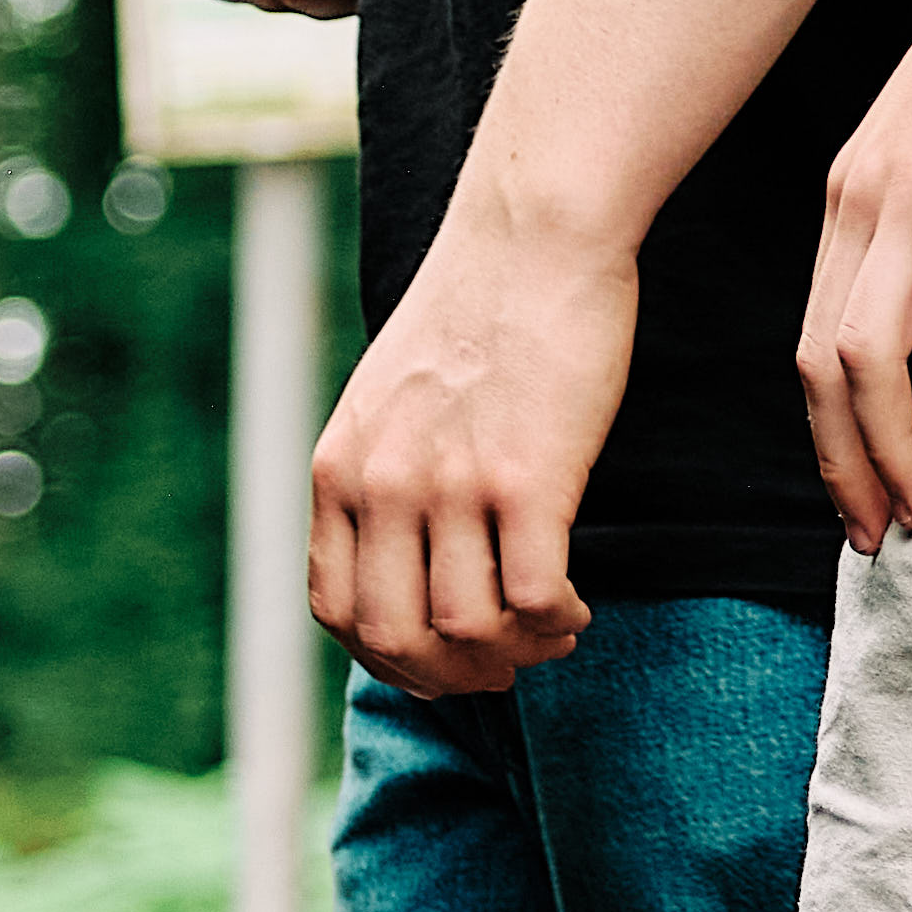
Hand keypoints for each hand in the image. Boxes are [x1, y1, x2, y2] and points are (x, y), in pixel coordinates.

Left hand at [312, 195, 637, 693]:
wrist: (532, 235)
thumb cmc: (476, 314)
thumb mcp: (388, 400)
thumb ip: (379, 476)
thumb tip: (402, 565)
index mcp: (338, 468)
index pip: (336, 613)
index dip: (392, 660)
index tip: (443, 660)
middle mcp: (381, 483)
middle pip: (396, 640)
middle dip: (455, 676)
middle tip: (505, 666)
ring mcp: (450, 483)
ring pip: (466, 631)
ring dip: (515, 654)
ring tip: (551, 632)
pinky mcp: (528, 477)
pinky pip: (532, 599)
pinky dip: (556, 622)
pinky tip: (575, 606)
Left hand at [796, 0, 911, 553]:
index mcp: (850, 200)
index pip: (810, 338)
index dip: (826, 428)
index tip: (856, 488)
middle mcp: (860, 208)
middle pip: (819, 368)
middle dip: (843, 464)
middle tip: (878, 533)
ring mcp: (909, 206)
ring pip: (866, 363)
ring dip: (891, 452)